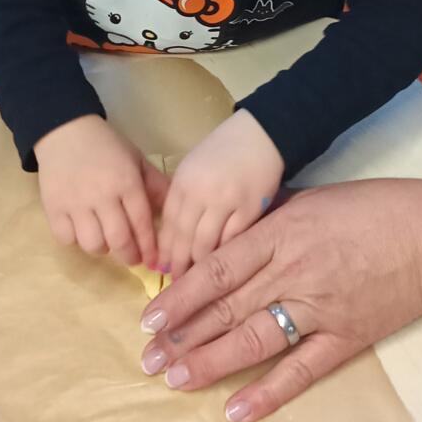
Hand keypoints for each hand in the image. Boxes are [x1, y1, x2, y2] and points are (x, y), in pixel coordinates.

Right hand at [35, 115, 167, 266]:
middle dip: (129, 256)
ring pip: (93, 244)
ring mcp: (75, 203)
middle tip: (133, 258)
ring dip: (103, 248)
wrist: (64, 130)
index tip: (153, 260)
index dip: (149, 246)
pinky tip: (82, 230)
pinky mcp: (53, 207)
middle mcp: (101, 196)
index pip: (142, 223)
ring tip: (106, 240)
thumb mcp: (136, 159)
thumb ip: (155, 185)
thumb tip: (174, 213)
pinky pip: (67, 239)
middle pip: (119, 240)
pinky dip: (76, 240)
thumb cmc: (106, 145)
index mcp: (126, 182)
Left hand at [140, 179, 421, 421]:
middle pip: (225, 308)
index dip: (180, 297)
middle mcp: (295, 271)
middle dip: (181, 335)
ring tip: (174, 379)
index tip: (150, 317)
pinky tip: (235, 411)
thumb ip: (267, 224)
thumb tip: (223, 242)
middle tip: (148, 357)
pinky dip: (267, 393)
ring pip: (253, 340)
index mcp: (282, 232)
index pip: (217, 269)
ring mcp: (321, 308)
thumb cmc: (374, 209)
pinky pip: (300, 371)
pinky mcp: (346, 338)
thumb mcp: (310, 200)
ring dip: (209, 362)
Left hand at [156, 111, 283, 279]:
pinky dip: (226, 256)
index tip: (162, 269)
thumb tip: (173, 238)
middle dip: (178, 264)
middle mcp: (200, 193)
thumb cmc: (222, 152)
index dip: (164, 250)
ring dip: (200, 266)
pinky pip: (233, 241)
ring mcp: (226, 202)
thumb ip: (182, 199)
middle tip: (178, 286)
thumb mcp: (193, 168)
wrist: (259, 135)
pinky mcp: (250, 210)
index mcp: (182, 182)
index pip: (168, 224)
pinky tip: (223, 268)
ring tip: (199, 283)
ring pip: (206, 244)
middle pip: (183, 238)